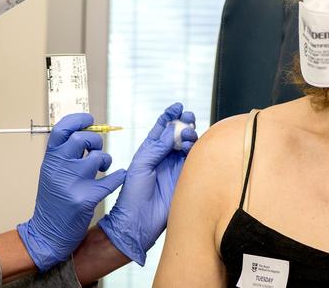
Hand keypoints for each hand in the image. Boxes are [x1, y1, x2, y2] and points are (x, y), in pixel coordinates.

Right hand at [17, 113, 125, 271]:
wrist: (46, 234)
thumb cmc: (53, 200)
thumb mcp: (52, 172)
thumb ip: (66, 153)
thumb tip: (86, 131)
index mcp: (50, 159)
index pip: (61, 128)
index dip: (78, 119)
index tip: (90, 120)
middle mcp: (58, 168)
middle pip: (82, 138)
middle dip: (95, 141)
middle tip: (96, 150)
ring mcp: (71, 183)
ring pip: (98, 158)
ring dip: (105, 160)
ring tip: (103, 168)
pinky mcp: (84, 199)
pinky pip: (110, 181)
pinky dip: (117, 177)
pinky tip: (116, 177)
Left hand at [98, 103, 197, 264]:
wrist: (138, 221)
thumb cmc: (133, 193)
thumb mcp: (141, 165)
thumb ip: (157, 147)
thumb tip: (172, 130)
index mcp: (150, 150)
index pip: (162, 128)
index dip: (169, 116)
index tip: (177, 106)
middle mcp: (164, 157)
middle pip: (178, 134)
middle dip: (184, 123)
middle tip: (188, 118)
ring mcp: (175, 167)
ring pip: (188, 145)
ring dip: (190, 135)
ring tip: (187, 135)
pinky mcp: (185, 178)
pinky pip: (194, 160)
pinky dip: (196, 150)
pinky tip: (192, 146)